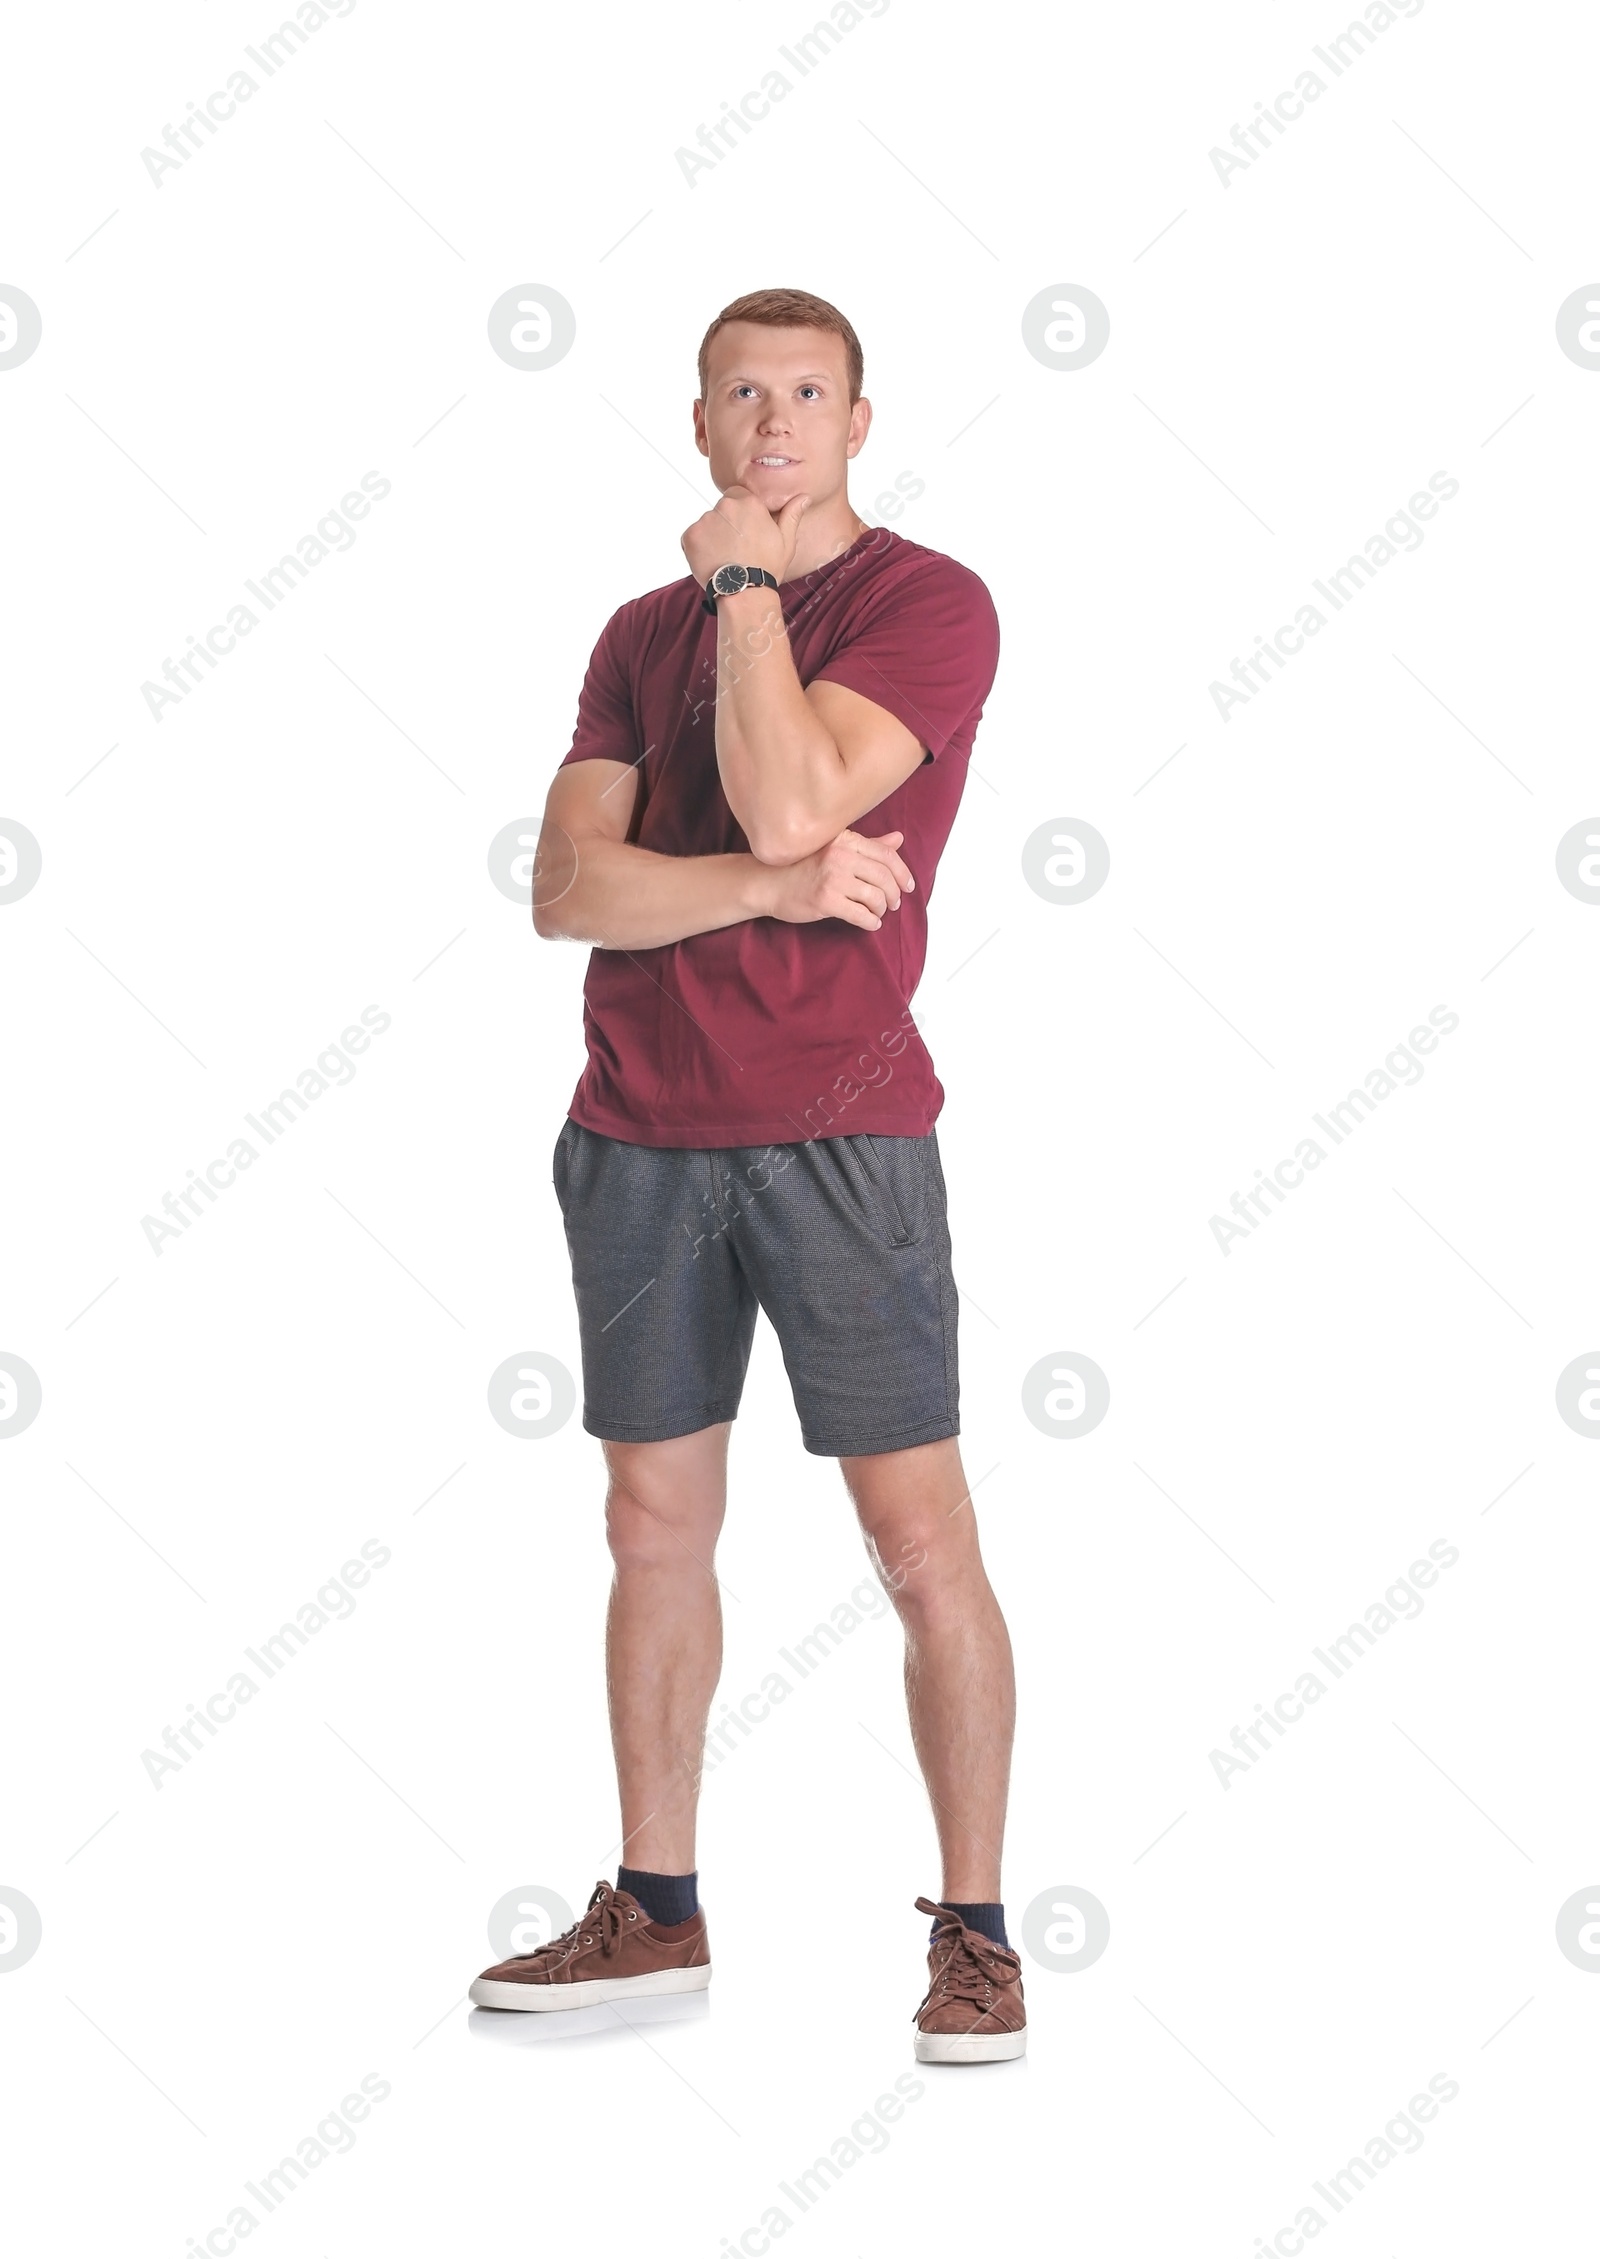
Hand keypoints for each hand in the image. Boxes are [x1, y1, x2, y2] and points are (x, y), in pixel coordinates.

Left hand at [681, 483, 809, 586]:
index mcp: (749, 502)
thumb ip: (791, 514)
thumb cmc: (767, 568)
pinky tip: (712, 562)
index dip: (740, 514)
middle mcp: (725, 506)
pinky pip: (691, 537)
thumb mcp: (786, 541)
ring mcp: (705, 520)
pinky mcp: (690, 536)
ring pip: (706, 523)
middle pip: (721, 509)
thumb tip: (803, 497)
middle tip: (735, 548)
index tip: (745, 531)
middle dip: (726, 524)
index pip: (737, 495)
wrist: (744, 593)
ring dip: (712, 536)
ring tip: (724, 557)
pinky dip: (698, 548)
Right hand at [761, 828, 914, 931]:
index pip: (886, 854)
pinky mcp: (826, 900)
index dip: (903, 872)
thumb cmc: (801, 866)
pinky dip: (871, 922)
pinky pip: (861, 915)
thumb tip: (899, 838)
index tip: (908, 886)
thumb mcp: (835, 849)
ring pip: (876, 897)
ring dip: (882, 909)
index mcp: (845, 840)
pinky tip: (870, 923)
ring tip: (878, 913)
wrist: (768, 883)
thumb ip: (868, 845)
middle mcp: (840, 856)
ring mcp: (833, 878)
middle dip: (894, 894)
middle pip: (885, 877)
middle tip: (893, 904)